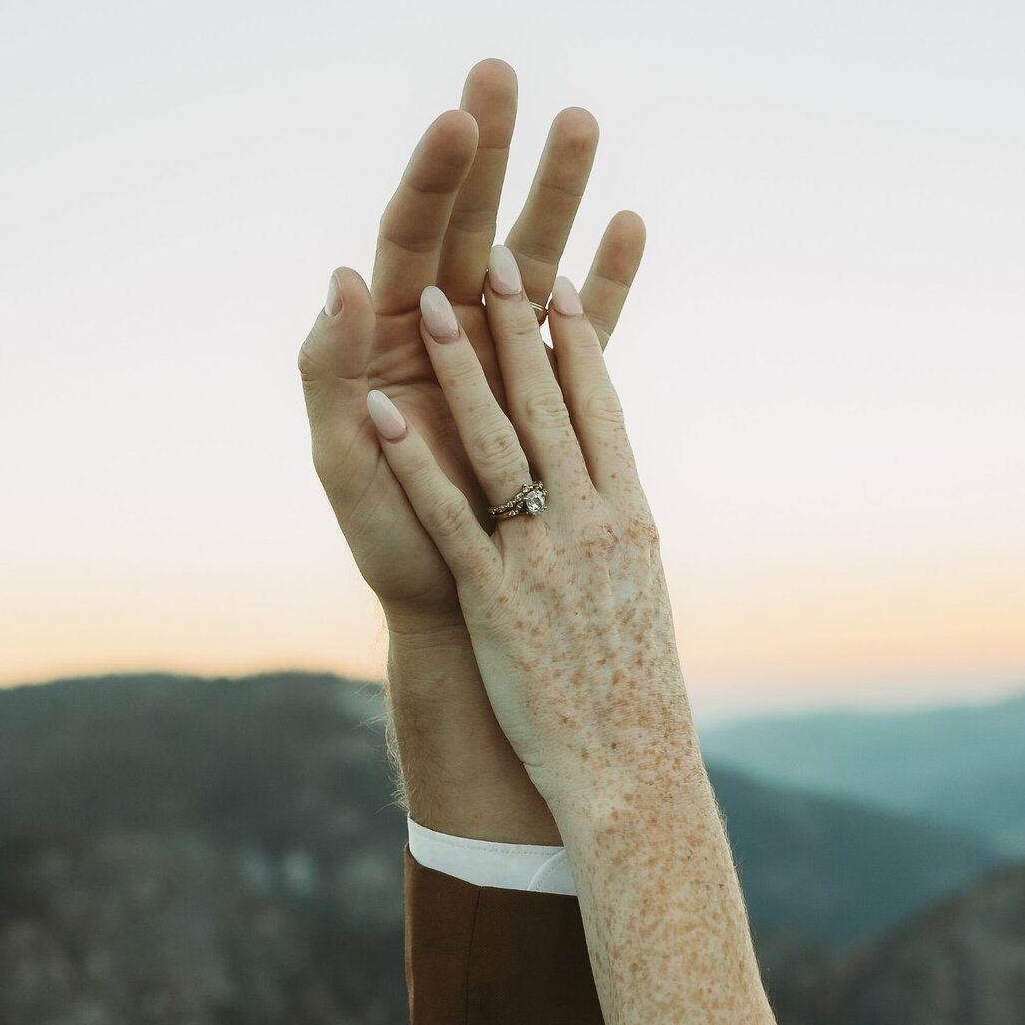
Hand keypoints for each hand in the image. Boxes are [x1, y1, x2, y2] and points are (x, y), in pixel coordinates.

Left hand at [297, 59, 645, 640]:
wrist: (454, 610)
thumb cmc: (388, 541)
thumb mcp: (342, 460)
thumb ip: (332, 369)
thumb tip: (345, 275)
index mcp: (392, 338)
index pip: (409, 237)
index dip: (431, 178)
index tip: (457, 120)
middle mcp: (451, 335)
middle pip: (474, 224)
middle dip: (493, 152)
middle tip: (504, 74)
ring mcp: (508, 364)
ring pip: (537, 261)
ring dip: (559, 193)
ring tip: (583, 121)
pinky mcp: (558, 401)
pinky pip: (588, 330)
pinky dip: (607, 278)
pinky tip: (630, 220)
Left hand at [358, 249, 705, 814]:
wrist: (631, 767)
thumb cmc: (636, 693)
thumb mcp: (641, 597)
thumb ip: (618, 534)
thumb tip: (608, 493)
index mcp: (633, 518)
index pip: (603, 410)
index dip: (577, 343)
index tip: (557, 288)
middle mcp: (593, 523)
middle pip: (550, 405)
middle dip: (516, 326)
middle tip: (490, 256)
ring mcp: (544, 557)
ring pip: (498, 441)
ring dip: (461, 367)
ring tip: (429, 305)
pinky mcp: (498, 598)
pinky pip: (448, 514)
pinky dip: (413, 459)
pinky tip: (383, 412)